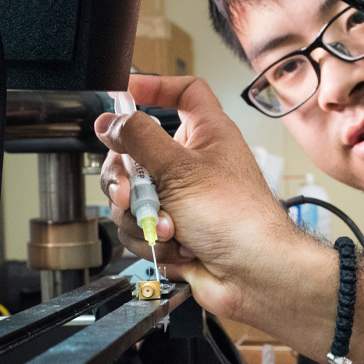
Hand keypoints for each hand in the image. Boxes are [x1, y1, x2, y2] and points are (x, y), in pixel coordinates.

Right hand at [95, 75, 312, 319]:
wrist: (253, 276)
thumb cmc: (238, 218)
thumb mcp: (179, 169)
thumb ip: (139, 139)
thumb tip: (111, 121)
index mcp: (207, 134)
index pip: (184, 93)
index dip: (155, 88)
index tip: (125, 94)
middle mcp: (195, 163)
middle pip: (138, 152)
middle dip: (127, 179)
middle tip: (129, 192)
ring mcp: (183, 198)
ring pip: (133, 196)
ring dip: (143, 217)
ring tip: (169, 228)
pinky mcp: (174, 230)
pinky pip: (141, 227)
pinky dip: (152, 240)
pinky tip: (176, 248)